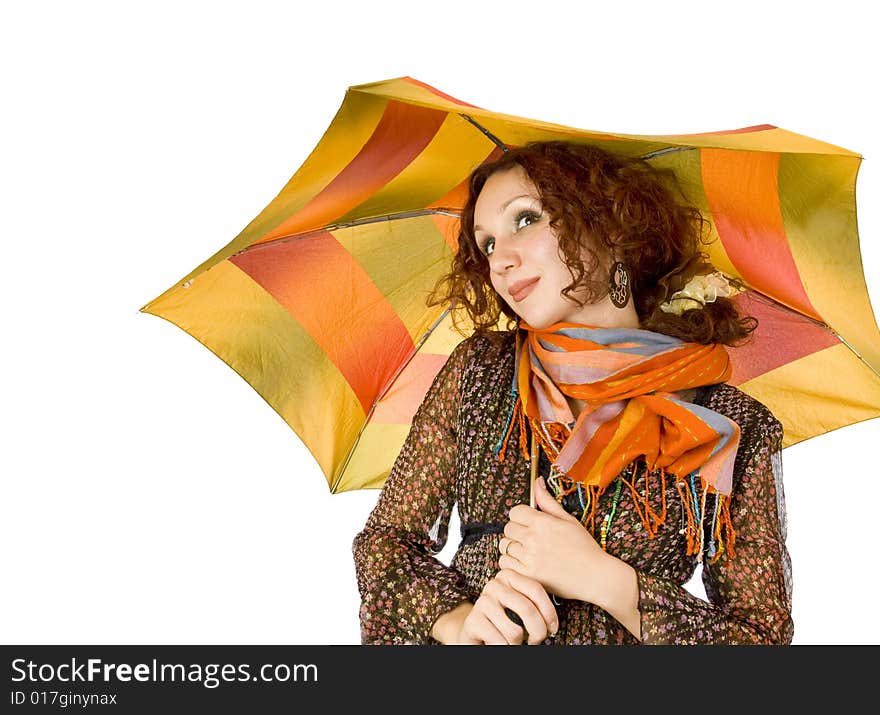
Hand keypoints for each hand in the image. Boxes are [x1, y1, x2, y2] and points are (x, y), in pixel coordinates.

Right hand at [453, 569, 557, 644]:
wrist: (476, 632)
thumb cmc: (503, 620)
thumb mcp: (519, 608)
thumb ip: (534, 605)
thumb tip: (552, 624)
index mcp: (508, 576)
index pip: (536, 590)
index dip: (549, 613)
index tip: (552, 628)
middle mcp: (494, 585)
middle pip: (527, 610)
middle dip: (538, 632)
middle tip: (535, 641)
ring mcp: (482, 602)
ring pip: (515, 631)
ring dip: (518, 643)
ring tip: (513, 641)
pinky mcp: (473, 621)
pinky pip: (501, 641)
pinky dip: (504, 648)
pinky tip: (499, 643)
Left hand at [499, 476, 609, 602]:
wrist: (595, 576)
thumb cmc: (584, 547)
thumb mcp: (568, 519)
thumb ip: (548, 501)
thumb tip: (537, 482)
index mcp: (542, 522)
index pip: (515, 512)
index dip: (521, 516)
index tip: (529, 523)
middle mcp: (533, 538)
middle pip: (508, 528)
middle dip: (517, 531)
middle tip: (530, 538)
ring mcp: (529, 558)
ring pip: (504, 546)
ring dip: (513, 547)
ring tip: (527, 552)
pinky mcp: (527, 575)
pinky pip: (505, 564)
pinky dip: (511, 563)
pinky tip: (524, 564)